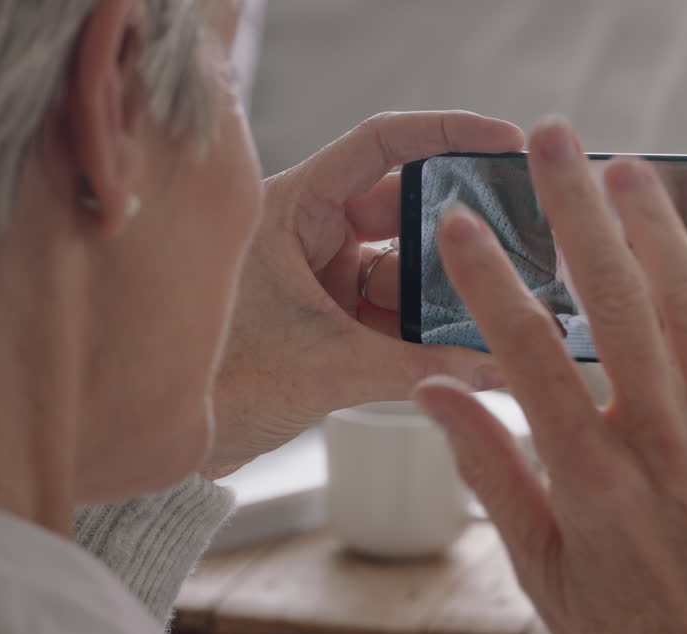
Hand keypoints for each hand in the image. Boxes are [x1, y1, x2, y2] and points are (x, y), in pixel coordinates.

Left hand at [202, 111, 523, 477]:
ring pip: (405, 269)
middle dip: (463, 231)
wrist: (162, 445)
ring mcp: (319, 278)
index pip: (378, 145)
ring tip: (507, 307)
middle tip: (523, 241)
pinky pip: (392, 313)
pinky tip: (471, 344)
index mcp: (290, 208)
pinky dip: (428, 330)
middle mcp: (307, 233)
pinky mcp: (327, 322)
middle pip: (406, 209)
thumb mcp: (325, 367)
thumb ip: (417, 368)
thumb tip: (499, 368)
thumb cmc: (217, 386)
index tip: (507, 140)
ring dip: (450, 292)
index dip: (447, 134)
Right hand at [414, 120, 686, 633]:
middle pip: (617, 309)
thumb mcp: (540, 577)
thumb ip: (491, 473)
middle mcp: (669, 456)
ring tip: (625, 170)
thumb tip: (433, 390)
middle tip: (552, 144)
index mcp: (591, 489)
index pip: (527, 357)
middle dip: (578, 214)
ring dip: (661, 231)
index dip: (490, 280)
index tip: (465, 223)